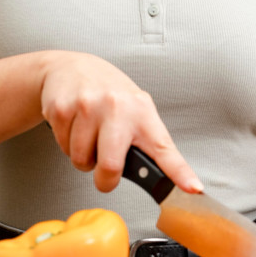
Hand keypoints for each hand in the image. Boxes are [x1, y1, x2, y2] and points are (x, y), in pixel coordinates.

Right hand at [39, 52, 201, 192]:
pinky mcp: (62, 109)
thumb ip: (149, 144)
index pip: (165, 150)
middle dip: (105, 179)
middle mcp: (117, 107)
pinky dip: (67, 145)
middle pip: (111, 166)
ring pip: (82, 161)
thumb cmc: (110, 96)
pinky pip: (64, 149)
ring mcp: (88, 106)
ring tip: (89, 135)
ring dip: (84, 158)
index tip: (193, 188)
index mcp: (143, 113)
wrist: (72, 68)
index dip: (180, 173)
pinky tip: (75, 126)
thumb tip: (168, 179)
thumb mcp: (137, 111)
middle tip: (105, 171)